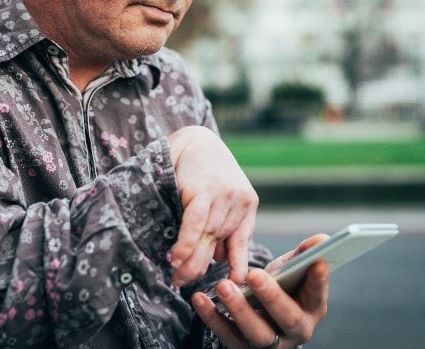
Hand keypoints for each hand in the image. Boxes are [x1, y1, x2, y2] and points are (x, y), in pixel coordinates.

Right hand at [167, 126, 257, 286]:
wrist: (194, 137)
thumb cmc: (202, 171)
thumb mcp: (220, 197)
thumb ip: (222, 225)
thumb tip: (216, 258)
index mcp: (248, 205)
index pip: (241, 245)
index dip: (234, 268)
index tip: (228, 287)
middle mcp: (239, 202)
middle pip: (217, 245)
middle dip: (200, 269)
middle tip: (182, 283)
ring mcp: (223, 196)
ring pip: (205, 239)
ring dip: (189, 262)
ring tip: (176, 277)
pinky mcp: (203, 190)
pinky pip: (195, 226)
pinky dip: (186, 245)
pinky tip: (176, 259)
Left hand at [190, 234, 329, 348]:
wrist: (262, 316)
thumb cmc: (281, 288)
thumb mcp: (291, 271)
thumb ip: (303, 254)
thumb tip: (321, 239)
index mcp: (311, 310)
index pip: (317, 296)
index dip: (318, 281)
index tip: (317, 262)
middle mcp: (294, 331)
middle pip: (287, 319)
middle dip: (271, 297)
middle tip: (254, 275)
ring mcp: (269, 344)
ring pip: (256, 333)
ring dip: (239, 309)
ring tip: (223, 286)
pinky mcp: (242, 348)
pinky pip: (226, 334)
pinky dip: (211, 317)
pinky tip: (199, 298)